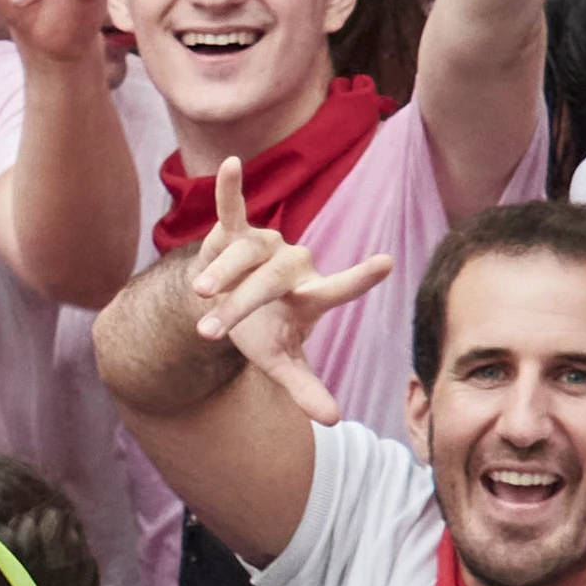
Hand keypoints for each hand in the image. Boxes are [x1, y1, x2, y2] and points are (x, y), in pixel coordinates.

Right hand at [170, 161, 391, 424]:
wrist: (225, 307)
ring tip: (199, 295)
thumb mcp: (280, 361)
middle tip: (210, 333)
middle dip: (238, 307)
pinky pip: (232, 209)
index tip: (385, 262)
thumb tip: (332, 421)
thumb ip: (305, 387)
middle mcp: (293, 265)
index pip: (337, 289)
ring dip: (219, 276)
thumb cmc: (261, 332)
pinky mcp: (234, 233)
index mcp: (310, 295)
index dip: (359, 278)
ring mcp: (265, 246)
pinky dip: (231, 188)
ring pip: (242, 255)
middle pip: (269, 281)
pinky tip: (232, 164)